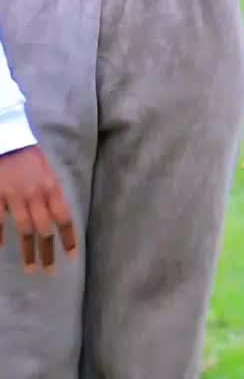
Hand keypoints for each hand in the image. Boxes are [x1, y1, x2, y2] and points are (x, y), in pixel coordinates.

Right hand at [0, 145, 77, 272]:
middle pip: (45, 228)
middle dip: (48, 251)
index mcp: (51, 187)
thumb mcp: (48, 173)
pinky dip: (0, 235)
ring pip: (25, 229)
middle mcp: (36, 193)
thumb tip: (58, 219)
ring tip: (30, 268)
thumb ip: (52, 195)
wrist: (10, 139)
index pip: (64, 217)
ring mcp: (16, 195)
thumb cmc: (31, 157)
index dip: (68, 237)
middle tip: (49, 270)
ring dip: (28, 251)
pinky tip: (1, 248)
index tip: (71, 256)